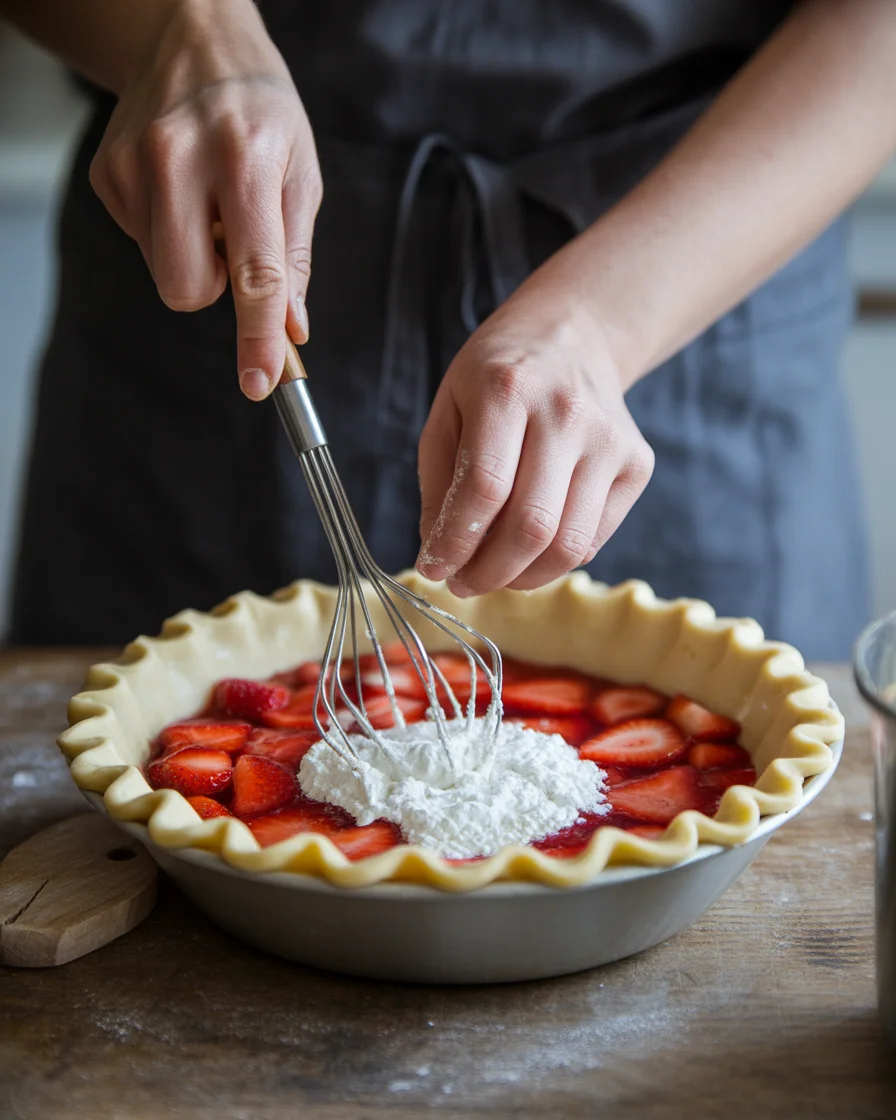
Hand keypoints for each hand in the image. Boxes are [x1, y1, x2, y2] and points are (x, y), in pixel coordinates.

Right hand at [88, 0, 321, 399]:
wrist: (192, 40)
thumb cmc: (262, 112)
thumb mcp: (301, 173)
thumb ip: (295, 257)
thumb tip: (289, 328)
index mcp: (245, 161)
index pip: (254, 273)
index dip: (257, 337)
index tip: (259, 382)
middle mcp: (181, 159)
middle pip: (187, 289)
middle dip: (214, 290)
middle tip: (233, 245)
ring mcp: (134, 166)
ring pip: (163, 272)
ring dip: (192, 257)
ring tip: (208, 204)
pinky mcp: (107, 173)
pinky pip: (142, 244)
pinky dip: (168, 232)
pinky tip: (181, 190)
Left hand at [416, 273, 653, 595]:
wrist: (572, 337)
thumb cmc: (497, 378)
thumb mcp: (448, 411)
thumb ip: (440, 486)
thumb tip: (440, 556)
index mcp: (508, 389)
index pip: (484, 487)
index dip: (454, 541)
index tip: (433, 567)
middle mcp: (566, 414)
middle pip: (531, 524)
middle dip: (488, 572)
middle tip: (462, 582)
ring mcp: (609, 441)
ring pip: (568, 544)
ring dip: (522, 577)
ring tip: (493, 574)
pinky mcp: (637, 465)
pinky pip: (592, 539)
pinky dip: (554, 561)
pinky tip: (529, 550)